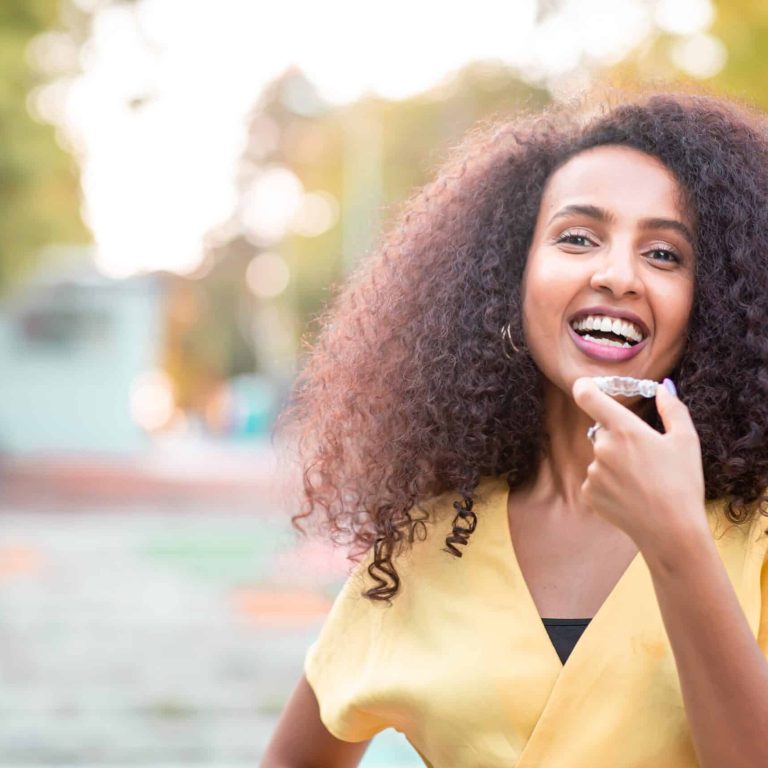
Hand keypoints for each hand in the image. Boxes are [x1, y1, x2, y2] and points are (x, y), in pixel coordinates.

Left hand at [572, 377, 706, 555]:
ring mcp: (593, 471)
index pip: (588, 397)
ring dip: (614, 463)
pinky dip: (609, 484)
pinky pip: (596, 479)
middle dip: (618, 437)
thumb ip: (672, 409)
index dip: (584, 387)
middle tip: (644, 457)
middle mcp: (602, 447)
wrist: (672, 532)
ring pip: (600, 457)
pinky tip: (630, 496)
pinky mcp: (588, 493)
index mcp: (624, 429)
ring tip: (641, 482)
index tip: (585, 385)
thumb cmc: (682, 483)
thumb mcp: (686, 440)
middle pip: (602, 431)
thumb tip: (662, 388)